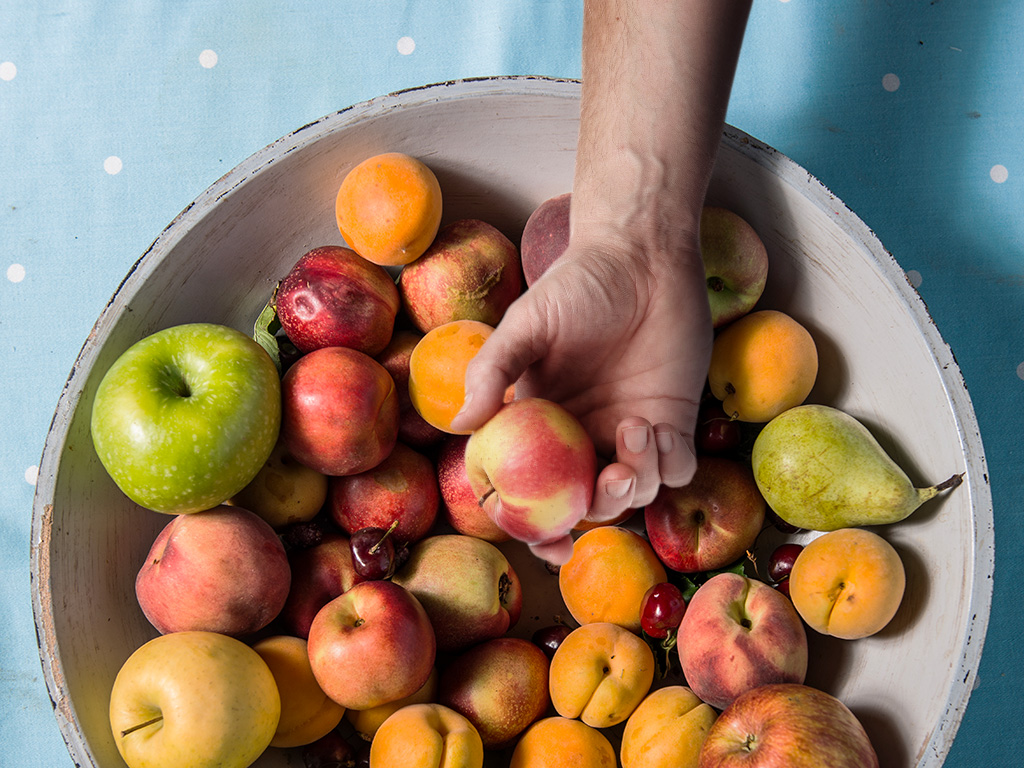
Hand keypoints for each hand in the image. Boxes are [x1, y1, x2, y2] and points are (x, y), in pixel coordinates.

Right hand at [449, 231, 712, 548]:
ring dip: (638, 479)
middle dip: (601, 507)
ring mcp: (629, 429)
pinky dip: (670, 464)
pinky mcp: (674, 418)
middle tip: (607, 480)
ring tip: (638, 428)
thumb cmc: (578, 285)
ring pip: (637, 491)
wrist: (642, 254)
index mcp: (542, 425)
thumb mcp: (526, 325)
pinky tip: (658, 428)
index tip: (551, 546)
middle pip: (591, 502)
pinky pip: (676, 467)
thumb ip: (492, 371)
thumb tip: (460, 424)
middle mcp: (584, 435)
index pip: (536, 491)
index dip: (541, 529)